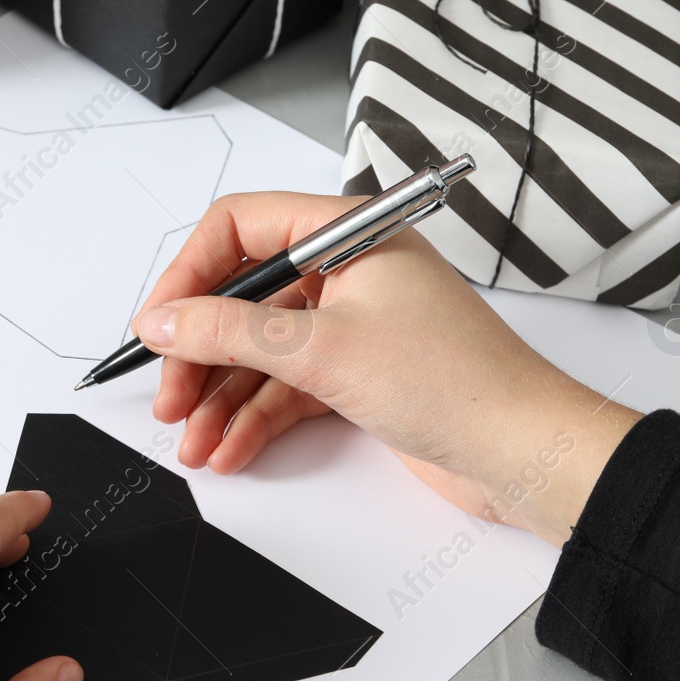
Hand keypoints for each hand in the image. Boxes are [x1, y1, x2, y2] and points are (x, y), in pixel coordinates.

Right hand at [131, 192, 641, 546]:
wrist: (521, 451)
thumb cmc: (456, 382)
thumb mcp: (320, 350)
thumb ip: (230, 331)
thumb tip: (164, 321)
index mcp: (348, 233)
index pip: (240, 229)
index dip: (189, 277)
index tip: (158, 328)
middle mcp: (348, 271)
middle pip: (243, 298)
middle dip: (200, 354)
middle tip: (170, 400)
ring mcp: (353, 325)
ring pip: (260, 352)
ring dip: (221, 399)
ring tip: (194, 443)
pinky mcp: (358, 375)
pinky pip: (286, 388)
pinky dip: (254, 419)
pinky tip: (231, 450)